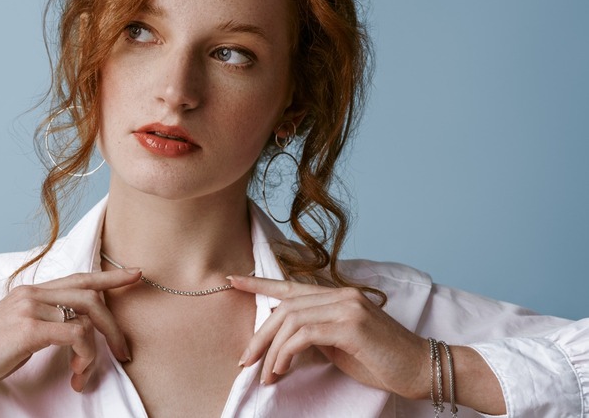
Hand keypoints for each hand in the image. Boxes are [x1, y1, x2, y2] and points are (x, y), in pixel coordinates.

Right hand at [0, 268, 139, 395]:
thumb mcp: (18, 332)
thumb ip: (45, 323)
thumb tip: (75, 332)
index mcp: (32, 292)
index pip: (79, 277)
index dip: (111, 275)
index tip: (136, 274)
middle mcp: (33, 293)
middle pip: (92, 295)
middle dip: (115, 324)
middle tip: (124, 351)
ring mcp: (30, 308)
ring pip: (87, 316)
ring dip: (97, 348)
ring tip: (85, 373)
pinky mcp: (28, 328)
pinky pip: (76, 334)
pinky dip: (85, 355)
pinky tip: (77, 372)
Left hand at [230, 275, 428, 399]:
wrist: (423, 369)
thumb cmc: (382, 361)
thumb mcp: (341, 345)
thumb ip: (315, 334)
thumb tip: (285, 339)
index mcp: (338, 295)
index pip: (291, 285)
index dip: (259, 283)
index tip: (232, 279)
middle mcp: (341, 294)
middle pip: (284, 306)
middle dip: (259, 335)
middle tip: (244, 361)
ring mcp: (347, 306)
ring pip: (290, 320)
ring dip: (272, 350)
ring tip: (265, 375)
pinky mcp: (351, 325)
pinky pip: (304, 334)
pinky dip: (287, 353)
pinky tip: (282, 370)